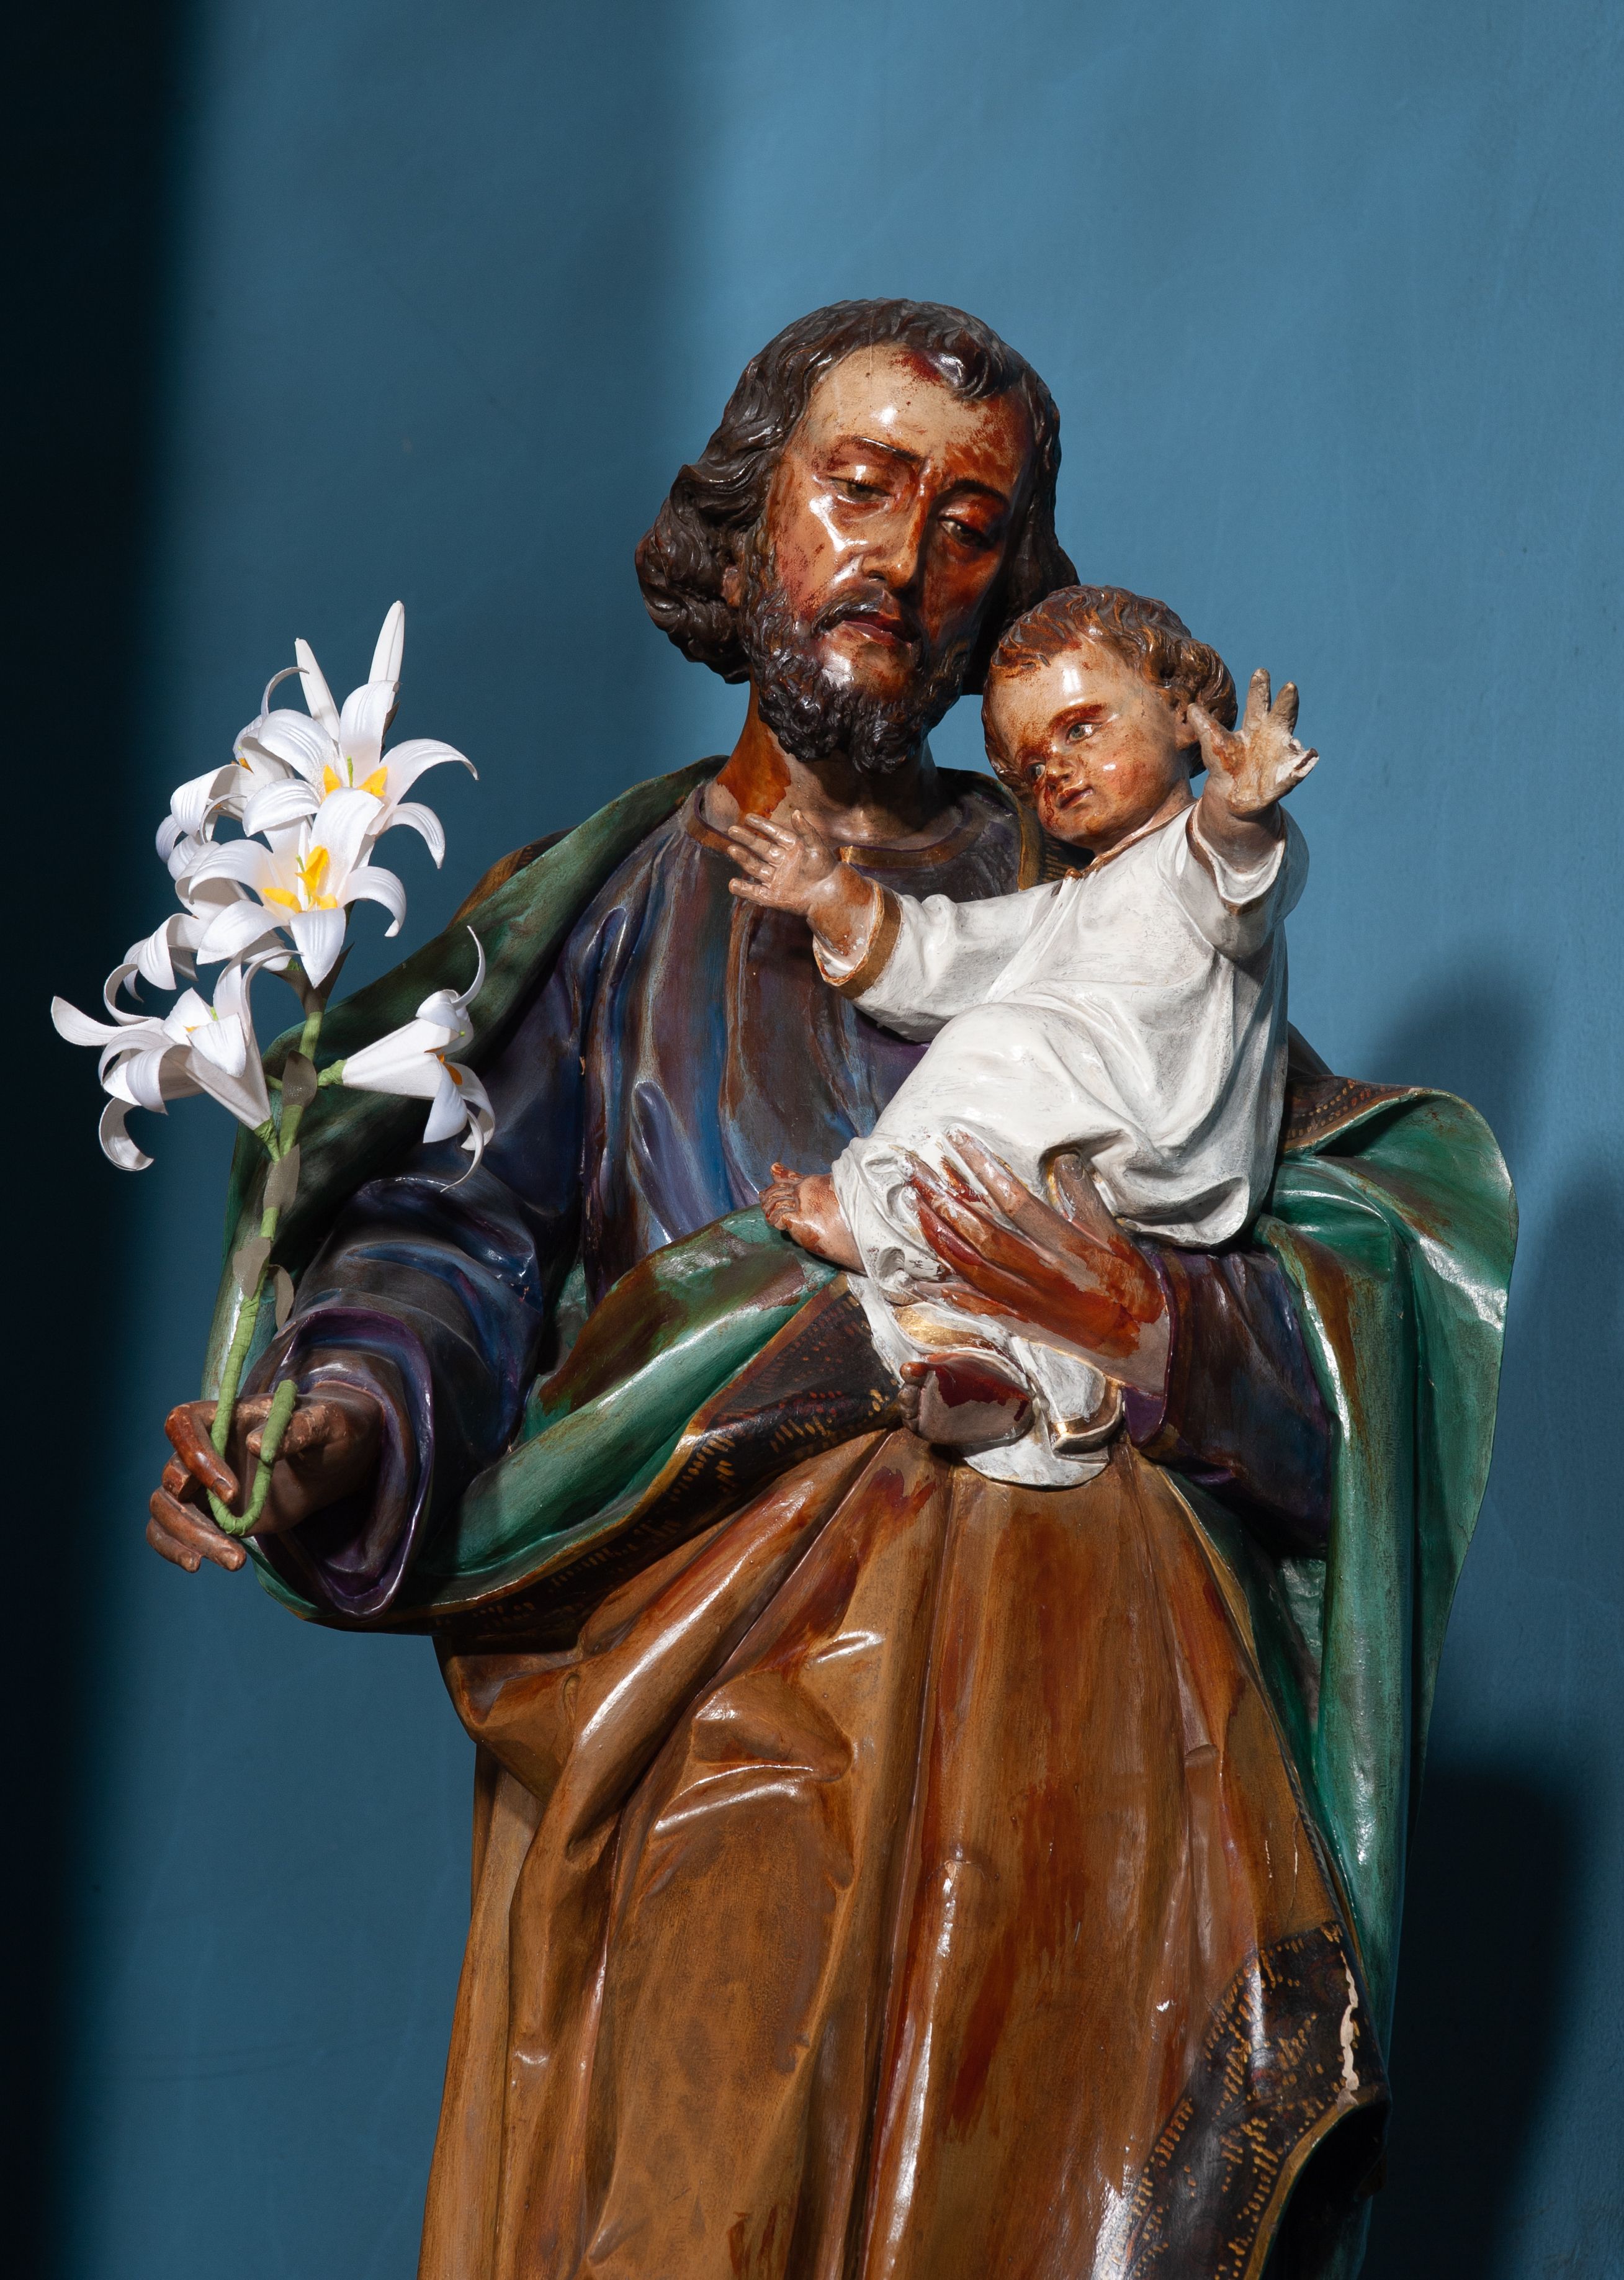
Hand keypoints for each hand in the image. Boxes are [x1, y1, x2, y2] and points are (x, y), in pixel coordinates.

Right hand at [147, 1386, 384, 1572]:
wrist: (336, 1460)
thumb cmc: (331, 1428)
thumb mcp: (326, 1422)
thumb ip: (298, 1428)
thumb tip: (255, 1446)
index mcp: (225, 1414)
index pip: (183, 1423)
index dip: (196, 1456)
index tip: (230, 1491)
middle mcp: (204, 1448)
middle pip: (171, 1475)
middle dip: (192, 1513)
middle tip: (233, 1534)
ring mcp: (203, 1483)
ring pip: (166, 1508)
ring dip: (187, 1537)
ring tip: (234, 1560)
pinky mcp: (209, 1513)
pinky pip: (170, 1529)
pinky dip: (175, 1548)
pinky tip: (199, 1564)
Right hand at [726, 810, 840, 914]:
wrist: (829, 895)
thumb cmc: (825, 869)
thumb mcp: (817, 847)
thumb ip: (806, 831)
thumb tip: (796, 812)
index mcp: (790, 847)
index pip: (773, 833)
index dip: (761, 825)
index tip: (748, 818)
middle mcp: (779, 861)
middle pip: (759, 848)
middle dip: (746, 839)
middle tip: (732, 830)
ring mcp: (775, 878)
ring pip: (754, 867)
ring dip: (742, 858)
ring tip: (732, 849)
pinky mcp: (772, 896)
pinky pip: (755, 893)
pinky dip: (743, 890)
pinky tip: (733, 884)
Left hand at [906, 1132, 1169, 1394]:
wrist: (1137, 1342)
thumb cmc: (1129, 1283)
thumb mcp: (1115, 1233)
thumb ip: (1084, 1196)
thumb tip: (1061, 1158)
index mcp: (1065, 1245)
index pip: (1013, 1200)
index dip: (982, 1168)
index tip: (956, 1139)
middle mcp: (1039, 1272)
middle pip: (978, 1232)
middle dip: (942, 1199)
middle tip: (915, 1171)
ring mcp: (1024, 1299)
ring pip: (968, 1265)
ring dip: (937, 1234)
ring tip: (915, 1205)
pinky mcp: (1017, 1319)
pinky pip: (972, 1303)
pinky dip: (944, 1290)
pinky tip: (918, 1280)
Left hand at [1191, 668, 1317, 821]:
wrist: (1232, 796)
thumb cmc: (1226, 763)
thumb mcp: (1213, 743)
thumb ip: (1204, 726)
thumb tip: (1191, 707)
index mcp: (1256, 725)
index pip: (1258, 702)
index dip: (1259, 688)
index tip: (1260, 672)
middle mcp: (1274, 737)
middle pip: (1281, 715)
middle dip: (1285, 702)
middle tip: (1289, 686)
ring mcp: (1282, 757)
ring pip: (1293, 746)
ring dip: (1298, 742)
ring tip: (1303, 742)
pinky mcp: (1283, 780)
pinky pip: (1293, 775)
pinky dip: (1300, 770)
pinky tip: (1309, 760)